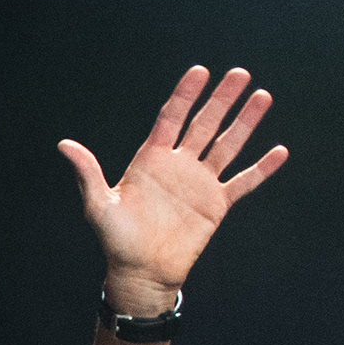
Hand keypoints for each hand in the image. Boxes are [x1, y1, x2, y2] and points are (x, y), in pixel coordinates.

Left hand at [59, 64, 285, 308]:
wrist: (141, 273)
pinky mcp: (216, 204)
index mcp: (151, 159)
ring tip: (262, 96)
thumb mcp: (99, 206)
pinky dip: (262, 169)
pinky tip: (279, 151)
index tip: (199, 71)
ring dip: (245, 122)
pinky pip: (244, 182)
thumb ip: (87, 172)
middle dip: (221, 99)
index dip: (185, 95)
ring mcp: (200, 183)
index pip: (171, 118)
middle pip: (204, 124)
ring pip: (228, 145)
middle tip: (239, 73)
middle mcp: (178, 165)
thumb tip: (64, 144)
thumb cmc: (116, 241)